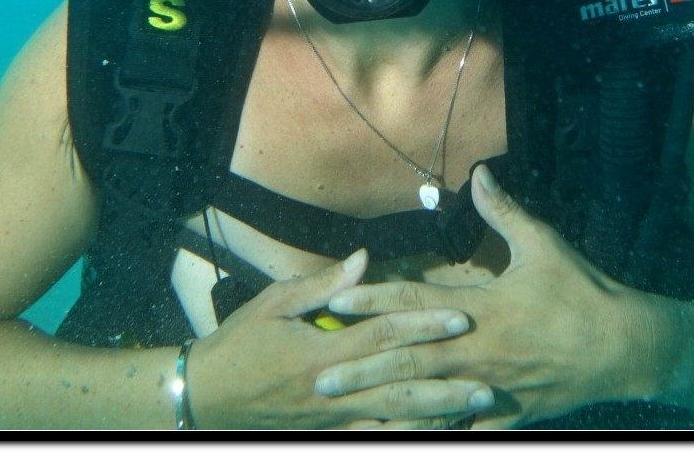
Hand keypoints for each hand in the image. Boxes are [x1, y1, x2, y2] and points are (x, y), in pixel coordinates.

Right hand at [185, 248, 495, 429]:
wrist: (206, 395)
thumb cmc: (240, 342)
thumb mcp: (274, 303)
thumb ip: (322, 284)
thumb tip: (364, 260)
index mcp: (322, 351)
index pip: (384, 334)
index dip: (424, 325)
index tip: (461, 317)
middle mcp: (332, 388)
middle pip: (399, 383)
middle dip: (445, 381)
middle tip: (487, 379)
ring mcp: (333, 416)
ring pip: (393, 416)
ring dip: (436, 414)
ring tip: (474, 408)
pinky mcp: (329, 431)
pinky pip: (374, 435)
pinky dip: (405, 433)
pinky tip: (435, 430)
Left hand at [313, 165, 658, 427]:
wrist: (625, 349)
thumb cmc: (582, 293)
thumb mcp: (544, 245)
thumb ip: (505, 213)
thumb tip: (480, 174)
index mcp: (481, 308)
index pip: (414, 301)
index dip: (373, 299)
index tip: (335, 300)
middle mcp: (477, 349)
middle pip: (407, 359)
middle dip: (361, 368)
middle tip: (317, 376)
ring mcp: (489, 387)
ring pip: (426, 400)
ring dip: (383, 404)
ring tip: (345, 415)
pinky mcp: (505, 413)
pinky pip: (460, 428)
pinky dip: (430, 431)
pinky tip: (399, 434)